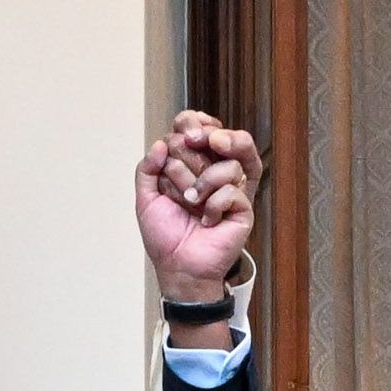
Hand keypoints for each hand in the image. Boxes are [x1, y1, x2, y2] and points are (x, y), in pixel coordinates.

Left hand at [138, 110, 259, 297]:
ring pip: (226, 164)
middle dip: (188, 159)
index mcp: (193, 163)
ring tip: (190, 203)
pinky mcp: (243, 207)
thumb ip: (148, 168)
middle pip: (214, 139)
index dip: (191, 124)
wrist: (178, 266)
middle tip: (179, 178)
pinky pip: (232, 190)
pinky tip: (206, 220)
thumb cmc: (166, 235)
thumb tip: (162, 143)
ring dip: (200, 183)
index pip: (200, 126)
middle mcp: (215, 171)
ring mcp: (232, 188)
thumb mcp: (146, 197)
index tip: (183, 135)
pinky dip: (213, 205)